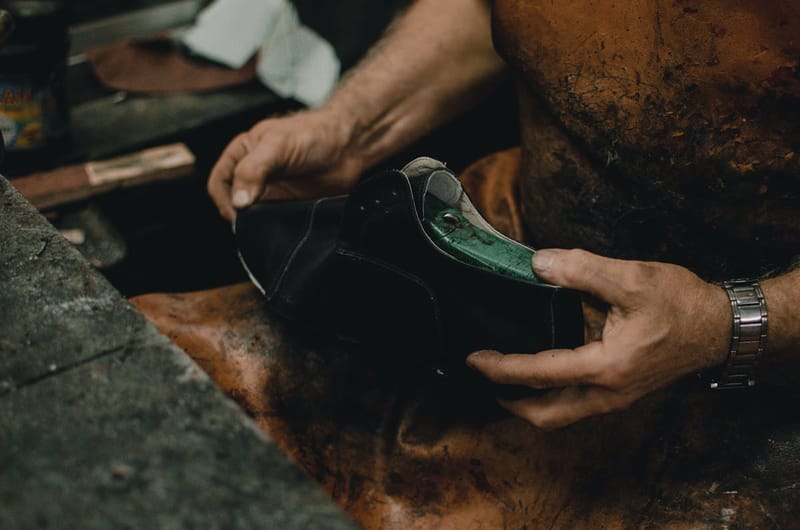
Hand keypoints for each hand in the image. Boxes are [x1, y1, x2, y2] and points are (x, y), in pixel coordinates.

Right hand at [208, 109, 363, 220]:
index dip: (224, 199)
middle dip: (240, 216)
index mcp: (242, 154)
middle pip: (233, 204)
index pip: (219, 183)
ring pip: (252, 217)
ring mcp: (271, 193)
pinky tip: (282, 227)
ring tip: (268, 226)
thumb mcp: (276, 145)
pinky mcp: (288, 207)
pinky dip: (274, 230)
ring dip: (257, 225)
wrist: (350, 146)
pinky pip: (273, 224)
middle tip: (253, 224)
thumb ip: (253, 170)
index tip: (238, 212)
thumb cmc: (314, 134)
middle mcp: (254, 175)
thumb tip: (239, 201)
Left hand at [467, 248, 731, 429]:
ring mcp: (617, 398)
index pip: (539, 373)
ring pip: (562, 415)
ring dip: (529, 404)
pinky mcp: (623, 393)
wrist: (720, 327)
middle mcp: (608, 393)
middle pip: (546, 415)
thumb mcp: (631, 278)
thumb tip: (540, 263)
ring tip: (504, 383)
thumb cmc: (680, 304)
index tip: (474, 359)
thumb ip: (582, 270)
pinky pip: (577, 406)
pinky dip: (551, 398)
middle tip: (483, 378)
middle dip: (509, 400)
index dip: (501, 367)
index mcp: (606, 367)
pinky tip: (543, 377)